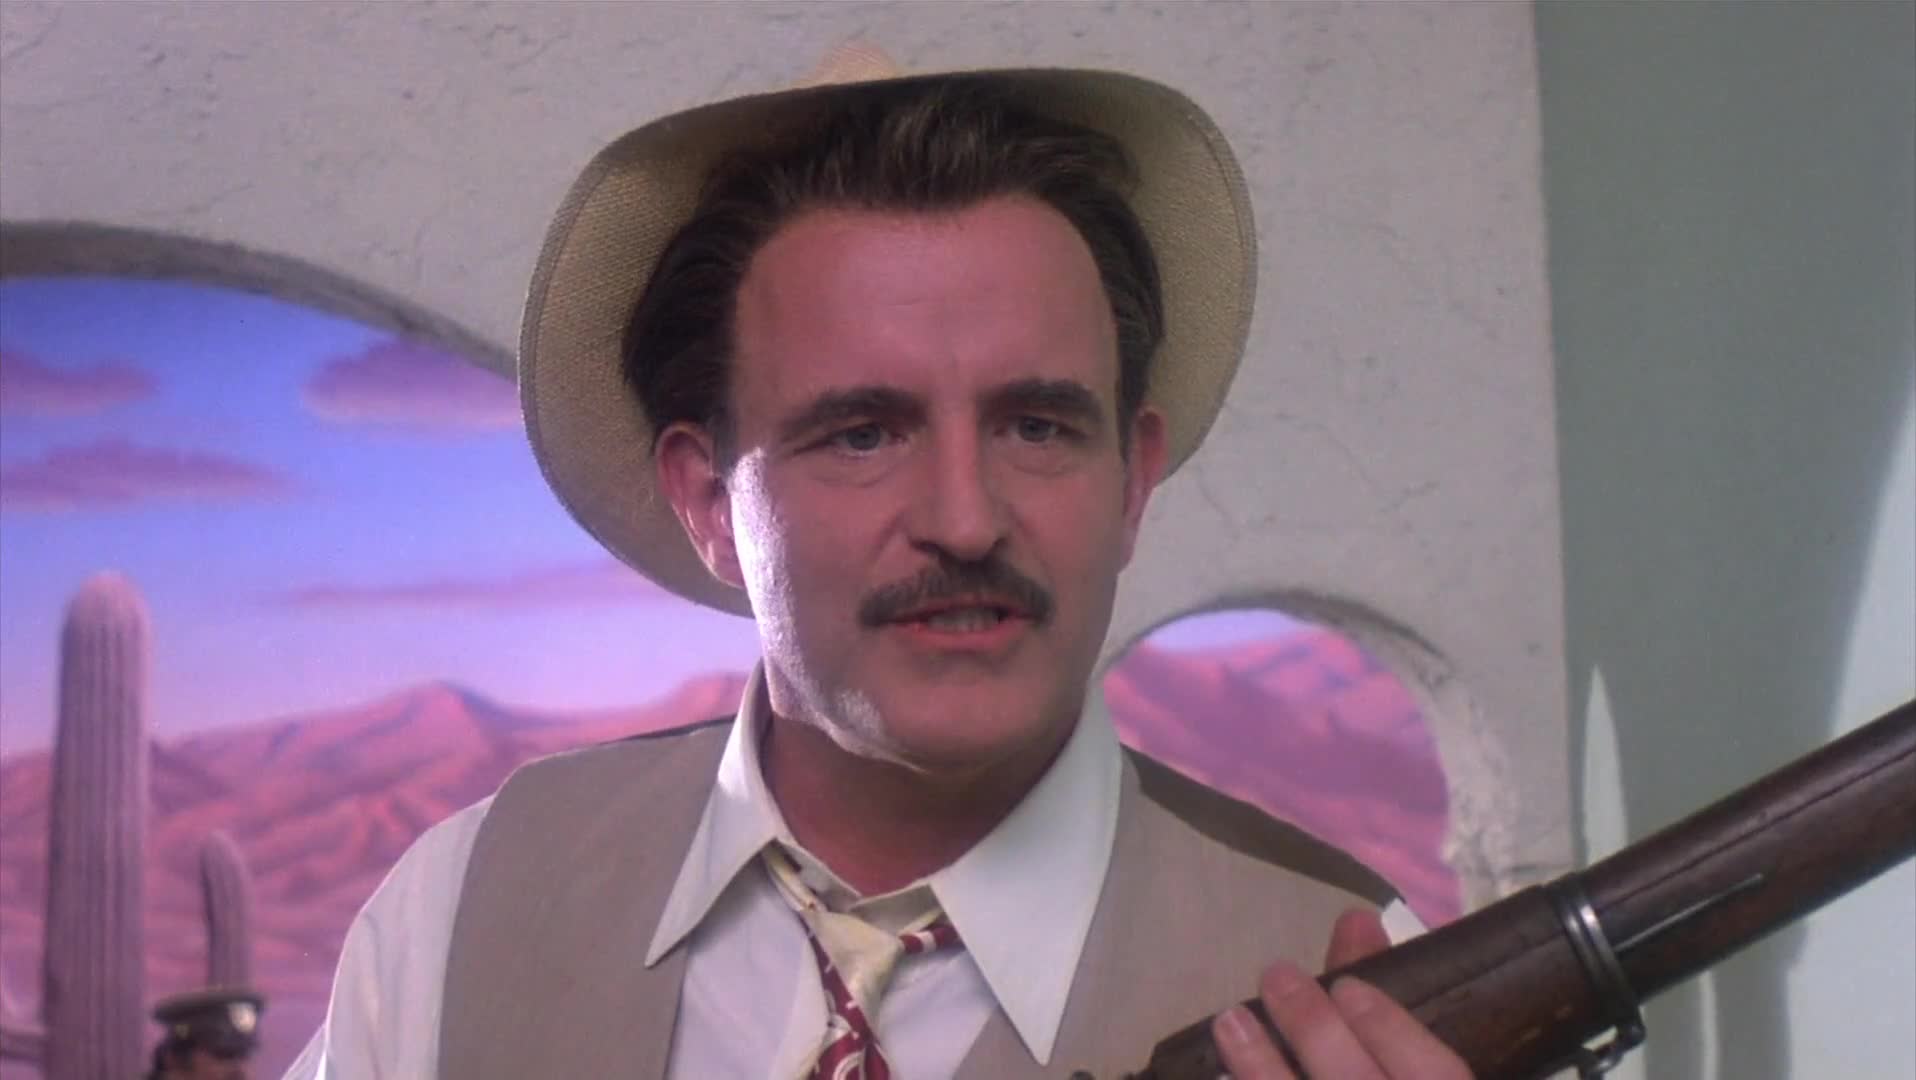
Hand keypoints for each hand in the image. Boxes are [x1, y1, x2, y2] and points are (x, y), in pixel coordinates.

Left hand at [1210, 908, 1472, 1078]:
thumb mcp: (1409, 1053)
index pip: (1435, 1073)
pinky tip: (1218, 1078)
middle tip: (1276, 975)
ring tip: (1229, 1022)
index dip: (1390, 1027)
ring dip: (1261, 1070)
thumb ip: (1389, 1002)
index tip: (1347, 985)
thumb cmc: (1392, 1071)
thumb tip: (1356, 921)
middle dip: (1316, 1031)